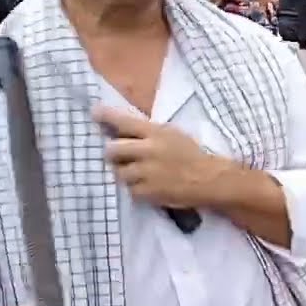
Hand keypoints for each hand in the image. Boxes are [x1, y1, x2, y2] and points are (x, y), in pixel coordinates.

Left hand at [97, 106, 224, 208]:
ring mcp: (147, 173)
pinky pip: (130, 190)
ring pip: (119, 172)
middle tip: (120, 156)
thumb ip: (148, 132)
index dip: (107, 117)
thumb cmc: (192, 155)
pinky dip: (137, 189)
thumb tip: (121, 130)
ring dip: (125, 173)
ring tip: (139, 174)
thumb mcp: (172, 135)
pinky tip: (149, 186)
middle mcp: (148, 151)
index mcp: (156, 133)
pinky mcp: (149, 192)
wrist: (210, 179)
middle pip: (112, 150)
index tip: (95, 113)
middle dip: (114, 153)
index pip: (124, 121)